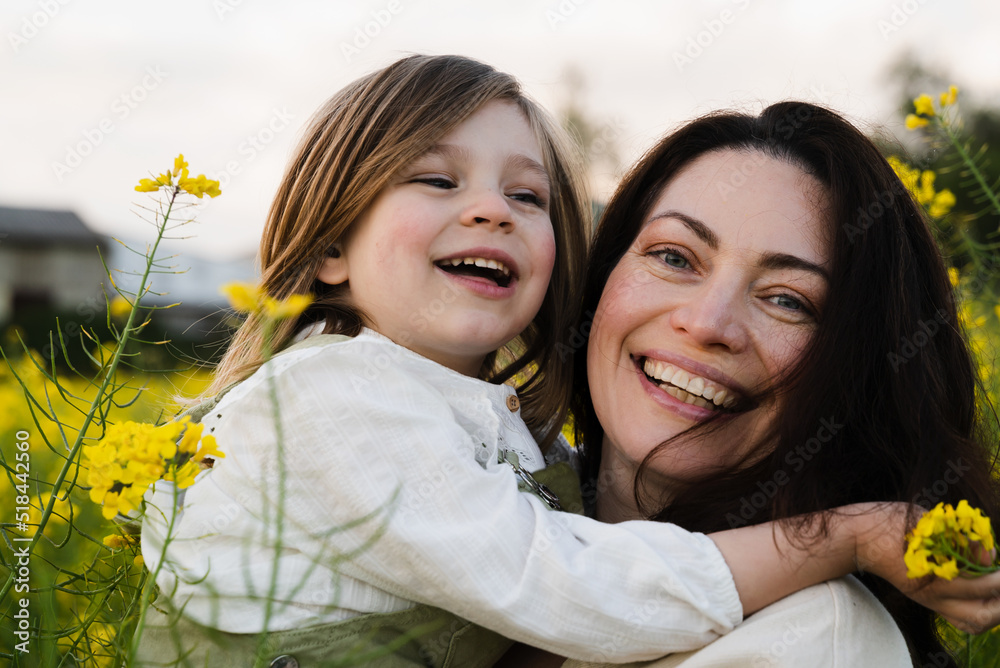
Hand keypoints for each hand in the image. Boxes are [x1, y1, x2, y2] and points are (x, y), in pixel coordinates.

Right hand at [853, 502, 999, 633]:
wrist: (856, 539)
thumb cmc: (889, 522)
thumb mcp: (925, 520)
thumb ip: (960, 537)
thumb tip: (990, 556)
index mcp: (933, 575)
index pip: (982, 585)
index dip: (999, 575)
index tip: (995, 557)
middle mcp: (934, 595)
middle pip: (983, 615)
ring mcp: (930, 601)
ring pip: (975, 624)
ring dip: (995, 612)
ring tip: (999, 592)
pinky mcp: (928, 601)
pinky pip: (961, 621)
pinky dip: (980, 615)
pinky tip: (985, 597)